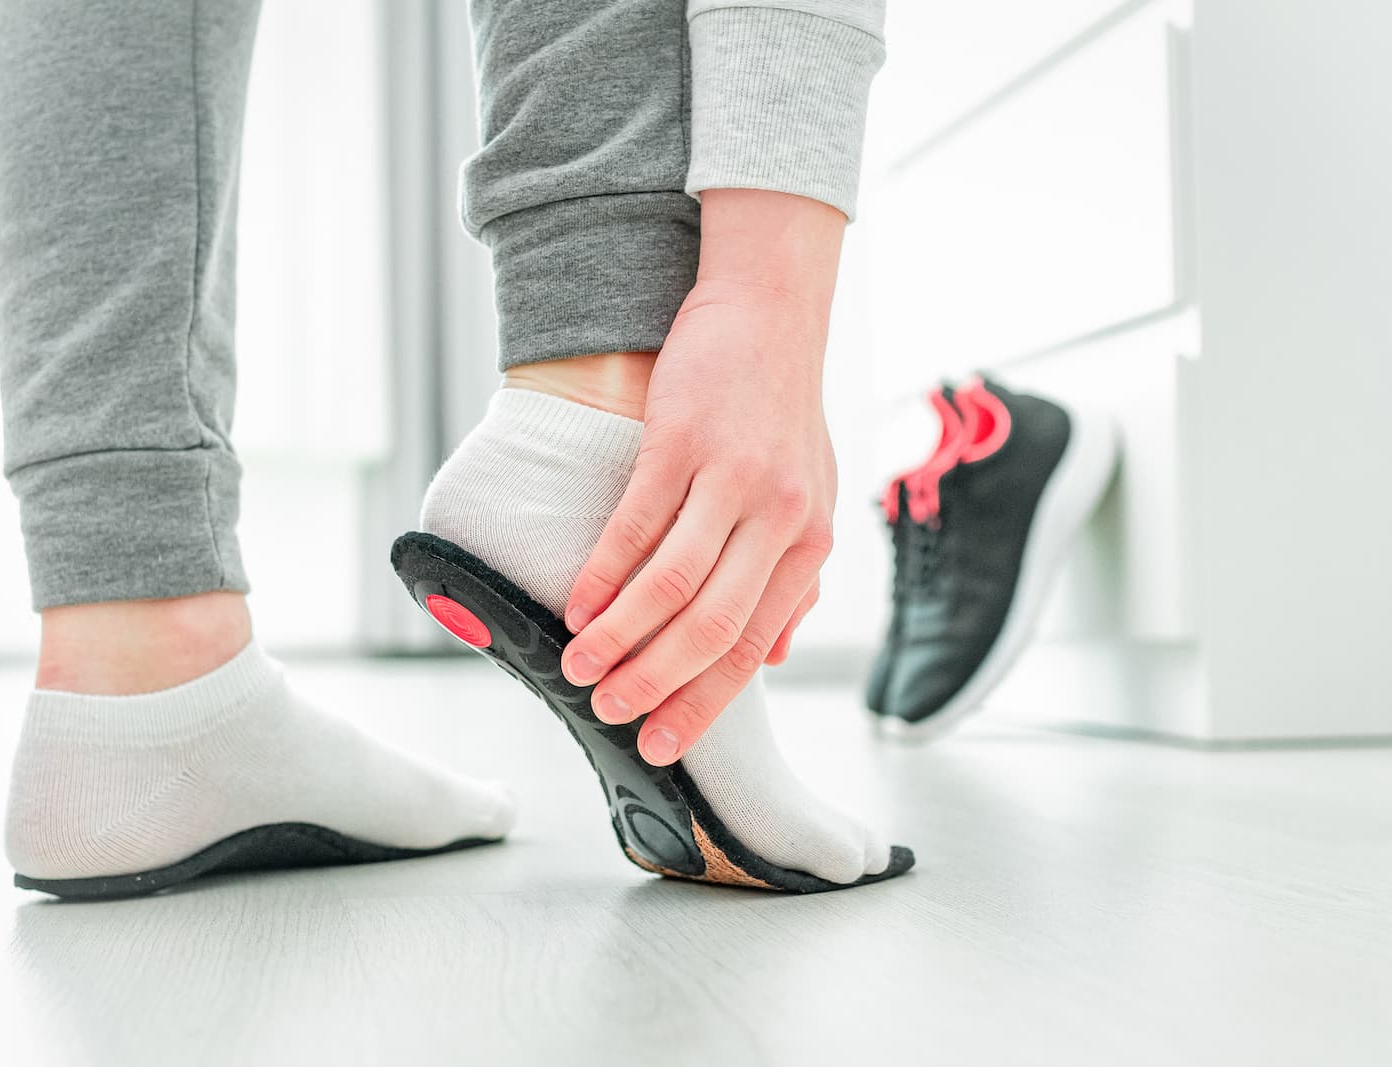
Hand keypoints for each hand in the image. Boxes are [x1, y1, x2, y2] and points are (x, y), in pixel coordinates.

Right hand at [559, 189, 845, 764]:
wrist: (771, 312)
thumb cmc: (785, 411)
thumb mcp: (813, 498)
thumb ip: (795, 579)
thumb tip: (777, 655)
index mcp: (810, 543)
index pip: (752, 644)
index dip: (703, 701)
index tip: (661, 743)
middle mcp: (781, 518)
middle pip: (711, 627)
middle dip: (655, 683)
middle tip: (609, 715)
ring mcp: (732, 478)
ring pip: (670, 584)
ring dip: (619, 637)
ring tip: (579, 669)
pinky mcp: (683, 440)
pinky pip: (638, 524)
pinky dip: (603, 573)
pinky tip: (578, 605)